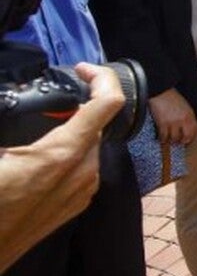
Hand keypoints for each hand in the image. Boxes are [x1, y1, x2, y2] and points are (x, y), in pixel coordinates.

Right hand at [0, 64, 123, 272]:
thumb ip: (9, 124)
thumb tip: (9, 105)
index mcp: (63, 154)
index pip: (108, 103)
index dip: (101, 77)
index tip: (82, 69)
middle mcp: (83, 172)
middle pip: (96, 124)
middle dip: (78, 108)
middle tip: (51, 100)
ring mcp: (82, 191)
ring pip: (89, 147)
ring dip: (72, 132)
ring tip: (41, 128)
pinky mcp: (76, 206)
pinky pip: (82, 169)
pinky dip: (69, 155)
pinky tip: (40, 157)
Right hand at [149, 88, 196, 144]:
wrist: (161, 92)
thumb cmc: (172, 98)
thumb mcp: (185, 106)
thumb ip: (187, 117)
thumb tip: (185, 128)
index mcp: (190, 115)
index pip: (194, 131)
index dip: (191, 137)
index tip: (187, 140)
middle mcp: (183, 120)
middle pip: (185, 137)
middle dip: (182, 141)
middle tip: (178, 142)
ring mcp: (173, 122)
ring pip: (174, 138)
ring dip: (171, 141)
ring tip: (169, 140)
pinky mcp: (162, 123)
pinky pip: (163, 136)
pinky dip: (162, 139)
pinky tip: (162, 138)